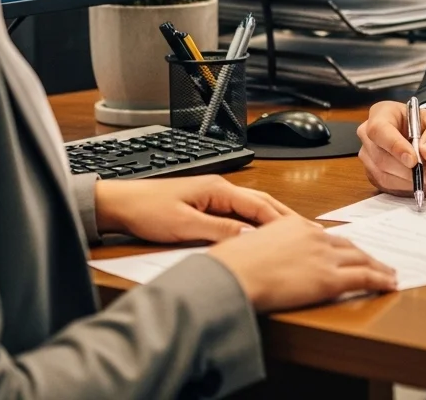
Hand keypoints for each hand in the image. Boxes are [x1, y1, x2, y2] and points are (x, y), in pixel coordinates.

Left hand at [95, 175, 293, 242]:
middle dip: (283, 216)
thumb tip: (247, 237)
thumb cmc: (146, 211)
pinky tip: (258, 233)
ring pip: (251, 207)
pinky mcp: (205, 204)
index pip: (258, 204)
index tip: (298, 233)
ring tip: (290, 233)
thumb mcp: (183, 225)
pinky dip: (254, 222)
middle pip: (260, 201)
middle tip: (305, 232)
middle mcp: (219, 188)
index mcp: (217, 189)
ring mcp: (213, 195)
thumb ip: (217, 230)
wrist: (120, 204)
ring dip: (270, 219)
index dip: (279, 220)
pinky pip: (238, 212)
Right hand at [211, 214, 395, 311]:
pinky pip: (363, 277)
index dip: (341, 246)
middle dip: (365, 255)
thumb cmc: (232, 264)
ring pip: (361, 259)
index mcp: (294, 225)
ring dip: (377, 267)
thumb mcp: (250, 245)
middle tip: (378, 261)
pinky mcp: (329, 278)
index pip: (326, 237)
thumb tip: (263, 257)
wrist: (234, 274)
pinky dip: (380, 280)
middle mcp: (314, 236)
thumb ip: (266, 247)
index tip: (350, 251)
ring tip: (388, 274)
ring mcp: (324, 256)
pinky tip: (389, 284)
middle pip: (347, 246)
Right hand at [357, 101, 425, 196]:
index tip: (414, 160)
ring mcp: (370, 157)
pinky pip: (390, 188)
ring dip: (412, 182)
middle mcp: (370, 135)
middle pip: (381, 158)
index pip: (379, 130)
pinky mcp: (375, 175)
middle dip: (409, 171)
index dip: (395, 146)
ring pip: (385, 176)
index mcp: (382, 113)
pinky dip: (412, 189)